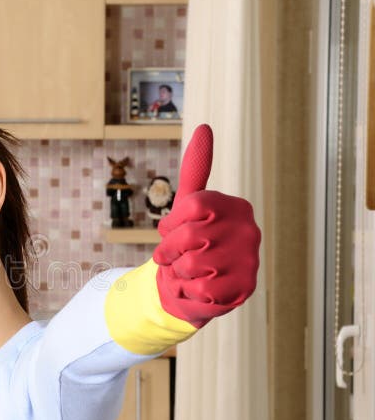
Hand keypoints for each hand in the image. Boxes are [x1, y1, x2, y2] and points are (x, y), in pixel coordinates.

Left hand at [152, 125, 260, 327]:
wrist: (191, 289)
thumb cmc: (188, 244)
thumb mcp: (187, 206)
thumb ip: (195, 169)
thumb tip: (205, 127)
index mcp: (236, 207)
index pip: (189, 205)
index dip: (170, 224)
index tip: (172, 231)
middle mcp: (249, 230)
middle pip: (187, 236)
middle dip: (170, 251)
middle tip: (177, 257)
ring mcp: (249, 261)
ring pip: (190, 264)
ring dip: (178, 273)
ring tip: (189, 273)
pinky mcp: (243, 290)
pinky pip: (197, 289)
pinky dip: (187, 292)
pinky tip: (199, 289)